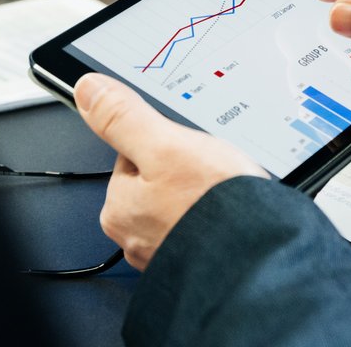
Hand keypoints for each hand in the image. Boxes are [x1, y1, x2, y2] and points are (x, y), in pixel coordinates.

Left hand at [74, 73, 266, 270]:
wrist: (261, 255)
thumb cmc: (212, 208)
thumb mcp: (166, 145)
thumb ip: (124, 117)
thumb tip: (88, 90)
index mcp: (118, 208)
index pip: (133, 155)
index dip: (165, 143)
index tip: (185, 148)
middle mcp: (135, 236)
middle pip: (158, 180)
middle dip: (185, 171)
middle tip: (210, 172)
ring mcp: (167, 251)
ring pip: (182, 203)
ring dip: (203, 196)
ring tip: (224, 193)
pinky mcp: (196, 259)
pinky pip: (202, 227)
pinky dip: (216, 219)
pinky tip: (232, 213)